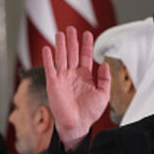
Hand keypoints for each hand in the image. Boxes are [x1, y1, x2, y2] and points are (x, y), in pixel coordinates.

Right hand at [42, 27, 110, 150]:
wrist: (78, 125)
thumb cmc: (89, 113)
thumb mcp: (104, 95)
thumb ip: (105, 80)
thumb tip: (105, 64)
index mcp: (85, 77)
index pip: (85, 56)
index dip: (86, 45)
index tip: (87, 33)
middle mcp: (73, 75)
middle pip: (72, 53)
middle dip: (72, 41)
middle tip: (71, 28)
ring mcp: (62, 78)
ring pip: (61, 57)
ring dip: (61, 45)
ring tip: (60, 33)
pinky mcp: (53, 84)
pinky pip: (50, 68)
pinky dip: (48, 58)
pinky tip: (47, 48)